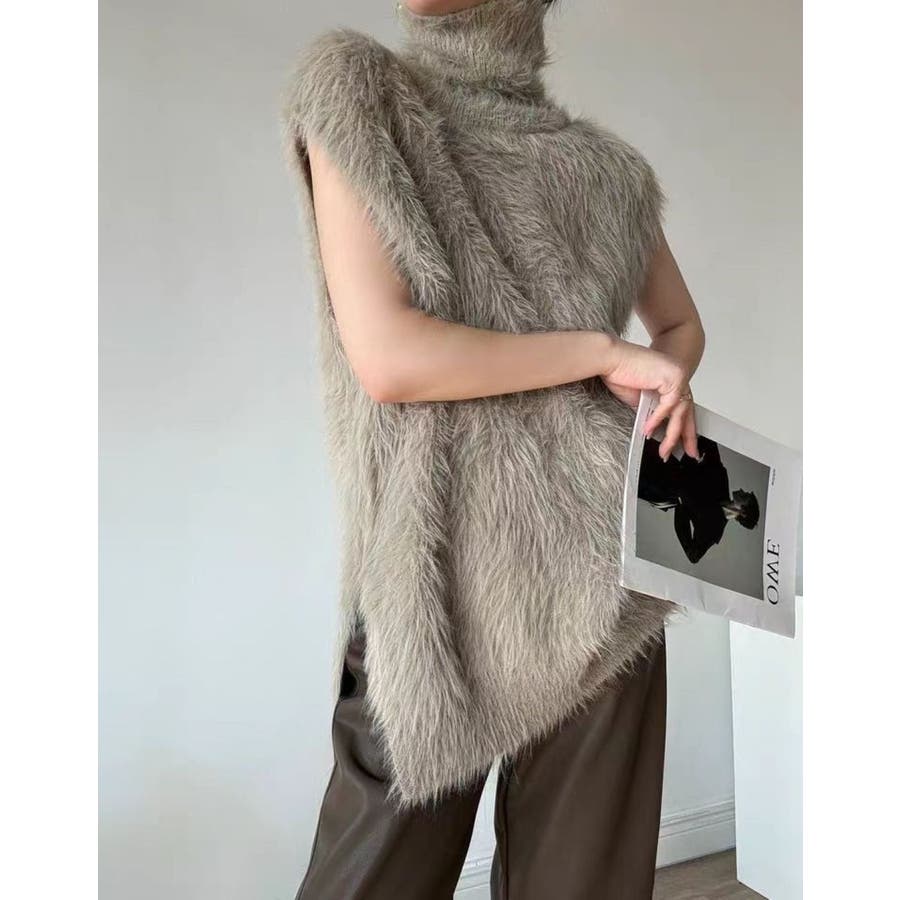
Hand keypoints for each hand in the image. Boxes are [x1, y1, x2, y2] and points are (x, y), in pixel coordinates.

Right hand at [600, 338, 698, 459]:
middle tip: (689, 454)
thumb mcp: (639, 398)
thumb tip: (653, 428)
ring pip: (680, 411)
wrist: (611, 357)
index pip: (683, 408)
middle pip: (687, 412)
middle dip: (688, 436)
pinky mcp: (673, 377)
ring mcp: (678, 376)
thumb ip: (650, 410)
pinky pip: (668, 405)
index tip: (685, 445)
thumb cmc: (620, 372)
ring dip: (672, 434)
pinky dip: (657, 419)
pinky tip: (647, 430)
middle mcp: (678, 378)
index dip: (685, 428)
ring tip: (663, 450)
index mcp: (671, 382)